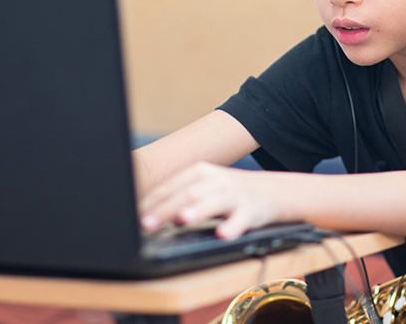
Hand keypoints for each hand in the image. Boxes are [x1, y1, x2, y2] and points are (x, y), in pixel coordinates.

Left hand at [138, 161, 284, 240]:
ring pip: (214, 201)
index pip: (171, 186)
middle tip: (147, 224)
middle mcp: (216, 180)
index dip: (152, 201)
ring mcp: (234, 193)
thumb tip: (144, 215)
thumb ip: (177, 198)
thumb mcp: (203, 188)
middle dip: (166, 209)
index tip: (133, 216)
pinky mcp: (251, 210)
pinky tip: (223, 234)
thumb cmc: (228, 194)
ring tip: (183, 219)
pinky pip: (242, 219)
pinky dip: (233, 226)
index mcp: (199, 172)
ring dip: (198, 210)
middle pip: (188, 193)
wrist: (272, 192)